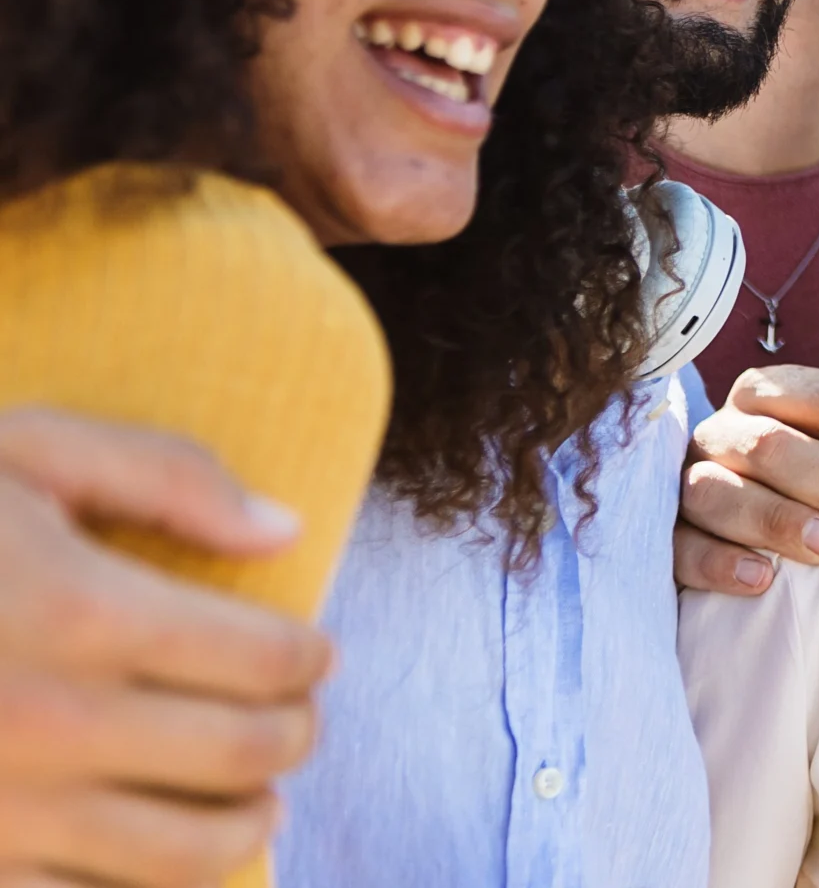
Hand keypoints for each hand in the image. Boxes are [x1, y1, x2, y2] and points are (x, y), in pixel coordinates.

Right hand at [0, 408, 331, 887]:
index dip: (307, 659)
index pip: (263, 658)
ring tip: (253, 804)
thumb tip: (282, 531)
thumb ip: (163, 477)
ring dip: (242, 829)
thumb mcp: (20, 450)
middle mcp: (48, 724)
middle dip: (291, 738)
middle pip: (241, 755)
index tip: (311, 655)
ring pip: (181, 856)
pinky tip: (150, 862)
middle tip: (297, 725)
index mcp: (79, 612)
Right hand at [673, 336, 818, 597]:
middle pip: (772, 445)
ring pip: (718, 494)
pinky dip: (718, 563)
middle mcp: (724, 431)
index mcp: (771, 391)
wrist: (789, 510)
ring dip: (776, 520)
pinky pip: (681, 549)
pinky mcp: (669, 540)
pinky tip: (762, 579)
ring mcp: (690, 484)